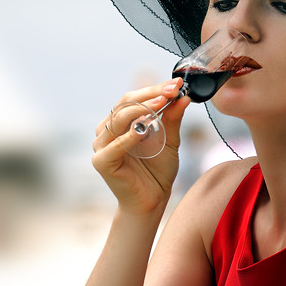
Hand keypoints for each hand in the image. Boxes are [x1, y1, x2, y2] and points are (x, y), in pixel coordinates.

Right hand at [92, 79, 189, 211]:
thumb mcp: (170, 141)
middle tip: (172, 89)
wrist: (152, 200)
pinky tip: (144, 129)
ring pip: (118, 119)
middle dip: (150, 94)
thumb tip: (183, 97)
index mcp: (120, 123)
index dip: (155, 89)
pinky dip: (129, 136)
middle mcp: (108, 131)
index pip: (134, 98)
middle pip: (125, 104)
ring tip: (161, 103)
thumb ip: (172, 120)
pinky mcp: (102, 161)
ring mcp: (102, 145)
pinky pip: (115, 145)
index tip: (176, 84)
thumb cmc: (158, 171)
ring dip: (141, 109)